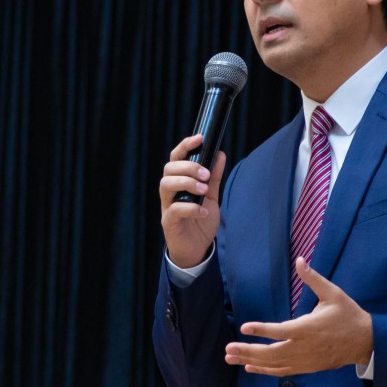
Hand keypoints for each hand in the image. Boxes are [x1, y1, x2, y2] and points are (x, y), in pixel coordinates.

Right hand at [159, 134, 226, 267]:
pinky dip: (191, 208)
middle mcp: (170, 192)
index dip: (185, 146)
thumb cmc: (201, 220)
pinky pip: (175, 209)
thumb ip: (215, 177)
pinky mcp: (169, 221)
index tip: (200, 138)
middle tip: (206, 175)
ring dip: (187, 183)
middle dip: (188, 167)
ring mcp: (167, 206)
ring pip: (166, 185)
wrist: (197, 249)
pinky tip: (203, 211)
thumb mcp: (211, 196)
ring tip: (204, 189)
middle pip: (169, 169)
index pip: (176, 158)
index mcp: (179, 182)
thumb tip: (220, 154)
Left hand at [225, 257, 372, 375]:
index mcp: (308, 328)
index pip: (280, 331)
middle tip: (228, 349)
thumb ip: (313, 279)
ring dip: (251, 361)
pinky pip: (282, 371)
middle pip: (271, 352)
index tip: (244, 328)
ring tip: (231, 358)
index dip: (261, 330)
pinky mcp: (306, 367)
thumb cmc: (348, 315)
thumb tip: (300, 260)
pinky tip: (250, 367)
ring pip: (274, 364)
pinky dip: (265, 370)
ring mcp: (304, 360)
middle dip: (248, 351)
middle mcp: (303, 347)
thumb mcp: (333, 294)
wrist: (365, 342)